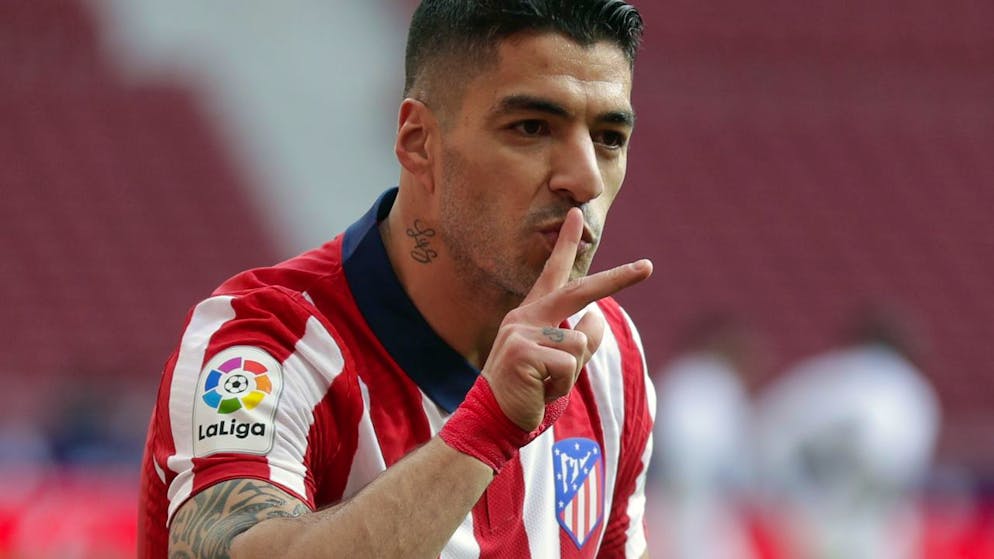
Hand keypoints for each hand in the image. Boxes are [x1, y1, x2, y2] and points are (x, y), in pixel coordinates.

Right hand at [481, 208, 651, 430]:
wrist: (491, 422)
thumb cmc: (527, 395)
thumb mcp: (560, 366)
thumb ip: (580, 341)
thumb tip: (598, 317)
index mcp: (531, 315)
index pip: (554, 274)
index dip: (565, 244)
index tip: (577, 215)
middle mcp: (524, 316)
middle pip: (579, 291)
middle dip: (617, 279)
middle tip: (648, 267)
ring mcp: (521, 331)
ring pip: (579, 343)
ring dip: (571, 373)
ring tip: (545, 386)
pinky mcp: (521, 349)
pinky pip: (569, 364)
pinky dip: (562, 386)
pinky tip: (539, 391)